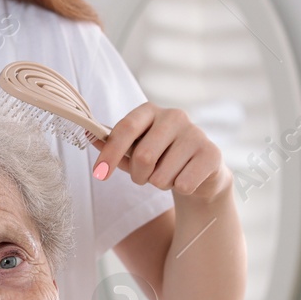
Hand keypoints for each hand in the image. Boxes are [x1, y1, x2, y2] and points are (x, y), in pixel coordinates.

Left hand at [90, 103, 231, 202]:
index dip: (110, 152)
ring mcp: (196, 133)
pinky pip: (183, 184)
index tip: (99, 174)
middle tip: (143, 178)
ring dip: (160, 183)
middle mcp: (174, 116)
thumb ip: (112, 144)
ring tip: (169, 174)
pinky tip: (186, 178)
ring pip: (162, 175)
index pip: (126, 128)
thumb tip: (89, 134)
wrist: (199, 170)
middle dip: (138, 176)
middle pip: (144, 156)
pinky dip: (179, 189)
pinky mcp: (211, 153)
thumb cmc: (160, 157)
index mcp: (150, 110)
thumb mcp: (133, 150)